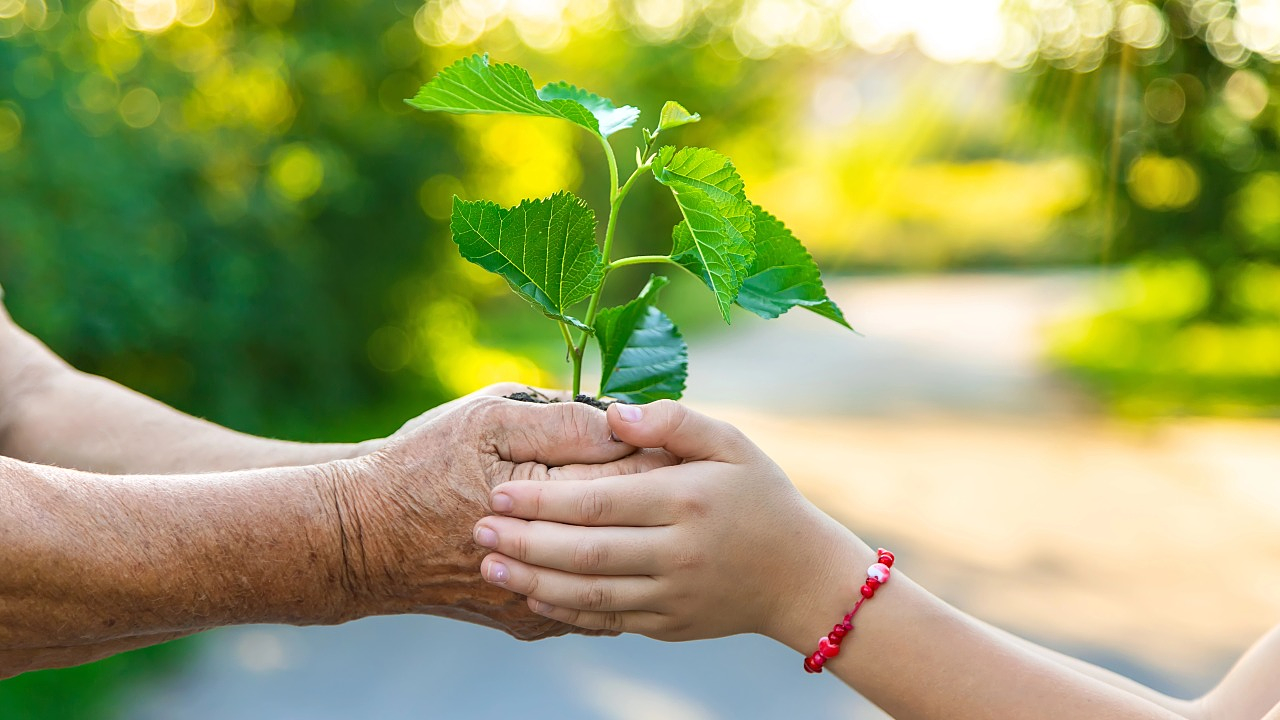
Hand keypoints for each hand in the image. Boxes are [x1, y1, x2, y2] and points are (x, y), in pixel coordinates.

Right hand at [323, 392, 675, 639]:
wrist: (361, 540)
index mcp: (549, 502)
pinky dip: (606, 573)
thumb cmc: (421, 467)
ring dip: (636, 539)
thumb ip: (559, 420)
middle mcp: (551, 562)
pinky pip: (591, 601)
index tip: (676, 437)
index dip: (661, 452)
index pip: (634, 477)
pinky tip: (613, 546)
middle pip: (635, 527)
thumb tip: (621, 420)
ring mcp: (542, 601)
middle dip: (659, 498)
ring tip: (648, 510)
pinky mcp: (530, 621)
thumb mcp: (485, 419)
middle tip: (678, 469)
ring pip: (619, 571)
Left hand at [471, 401, 868, 643]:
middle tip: (477, 527)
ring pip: (591, 592)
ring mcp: (673, 595)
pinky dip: (566, 611)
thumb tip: (612, 413)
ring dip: (533, 580)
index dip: (545, 498)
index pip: (601, 500)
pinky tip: (531, 597)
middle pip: (586, 550)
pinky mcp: (670, 626)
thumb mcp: (732, 443)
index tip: (500, 490)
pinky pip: (608, 620)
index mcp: (687, 500)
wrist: (802, 577)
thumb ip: (672, 420)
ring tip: (488, 565)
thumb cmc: (762, 498)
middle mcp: (678, 552)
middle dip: (525, 540)